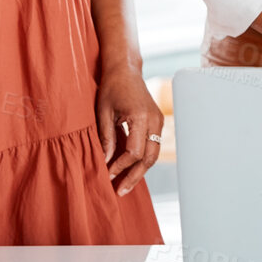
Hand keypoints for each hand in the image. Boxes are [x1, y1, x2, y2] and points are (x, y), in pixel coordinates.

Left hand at [97, 64, 163, 196]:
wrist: (125, 70)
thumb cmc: (112, 87)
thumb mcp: (103, 113)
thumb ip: (106, 138)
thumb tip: (105, 162)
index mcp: (140, 117)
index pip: (134, 152)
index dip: (120, 166)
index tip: (107, 175)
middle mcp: (154, 120)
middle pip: (148, 158)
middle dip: (134, 177)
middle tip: (120, 191)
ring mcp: (159, 121)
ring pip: (153, 155)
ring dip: (139, 171)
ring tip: (124, 185)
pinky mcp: (157, 122)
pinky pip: (152, 146)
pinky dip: (142, 160)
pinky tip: (130, 169)